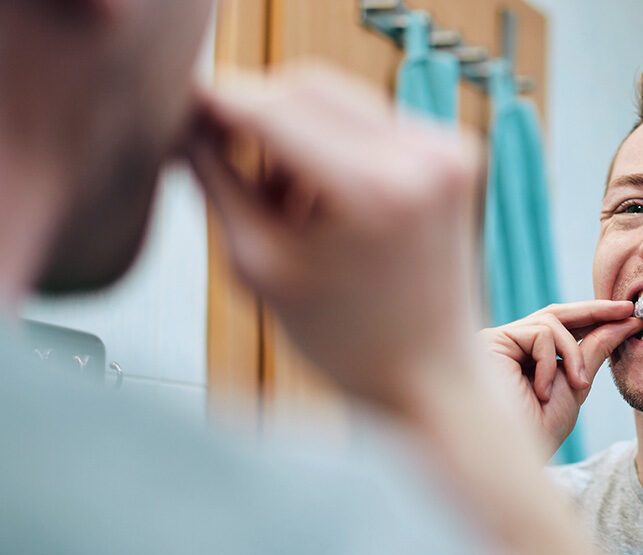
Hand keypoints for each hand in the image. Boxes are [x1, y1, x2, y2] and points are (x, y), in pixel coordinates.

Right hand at [185, 64, 482, 413]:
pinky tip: (323, 203)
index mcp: (377, 191)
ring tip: (285, 207)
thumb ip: (216, 183)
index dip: (217, 103)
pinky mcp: (454, 152)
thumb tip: (185, 121)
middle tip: (219, 157)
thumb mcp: (260, 267)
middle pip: (307, 85)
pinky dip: (333, 144)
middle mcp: (424, 157)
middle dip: (255, 114)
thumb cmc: (347, 341)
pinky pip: (370, 120)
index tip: (178, 105)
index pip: (273, 109)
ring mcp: (448, 149)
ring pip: (337, 98)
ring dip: (294, 133)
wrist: (431, 373)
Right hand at [478, 301, 642, 453]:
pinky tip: (541, 392)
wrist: (509, 458)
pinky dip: (551, 363)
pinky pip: (539, 334)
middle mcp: (508, 346)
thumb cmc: (536, 432)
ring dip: (573, 355)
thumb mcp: (575, 388)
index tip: (630, 316)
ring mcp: (497, 342)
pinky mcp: (490, 341)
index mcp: (525, 358)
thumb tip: (622, 323)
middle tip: (627, 311)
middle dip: (595, 311)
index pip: (561, 327)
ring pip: (550, 322)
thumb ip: (593, 352)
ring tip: (577, 385)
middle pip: (554, 314)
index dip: (595, 317)